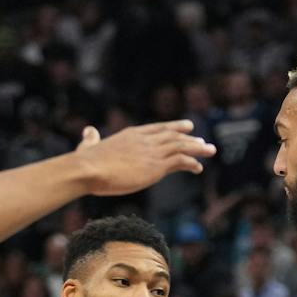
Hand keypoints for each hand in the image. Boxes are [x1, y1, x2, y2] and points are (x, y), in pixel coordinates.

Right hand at [71, 121, 214, 195]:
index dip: (174, 127)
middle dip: (190, 138)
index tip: (187, 127)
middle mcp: (145, 140)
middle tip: (203, 142)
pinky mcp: (156, 166)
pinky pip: (181, 161)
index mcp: (132, 134)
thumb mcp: (89, 146)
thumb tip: (88, 131)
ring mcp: (152, 152)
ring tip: (210, 151)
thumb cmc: (86, 162)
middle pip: (173, 136)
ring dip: (197, 149)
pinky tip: (198, 168)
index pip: (158, 128)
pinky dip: (191, 163)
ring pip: (181, 146)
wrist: (89, 169)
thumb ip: (90, 138)